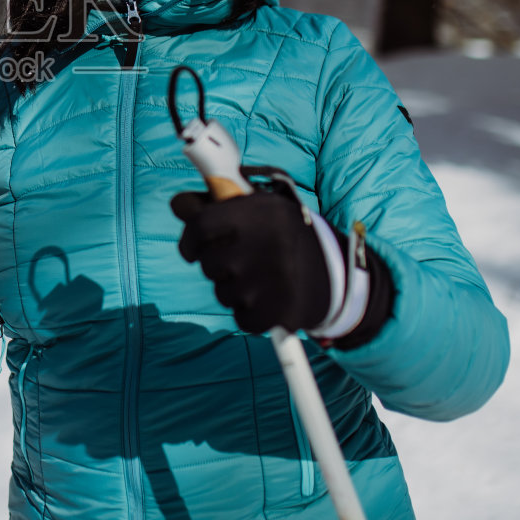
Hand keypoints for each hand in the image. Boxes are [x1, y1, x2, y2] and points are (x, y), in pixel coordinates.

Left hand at [170, 168, 392, 345]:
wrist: (340, 274)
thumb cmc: (288, 235)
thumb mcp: (262, 205)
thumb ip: (220, 201)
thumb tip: (179, 205)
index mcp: (259, 210)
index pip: (199, 225)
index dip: (189, 240)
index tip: (192, 249)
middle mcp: (264, 243)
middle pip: (208, 263)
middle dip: (218, 264)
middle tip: (243, 259)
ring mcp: (271, 280)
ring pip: (222, 292)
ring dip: (235, 288)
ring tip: (264, 276)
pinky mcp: (279, 313)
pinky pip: (240, 318)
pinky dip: (250, 313)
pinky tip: (269, 298)